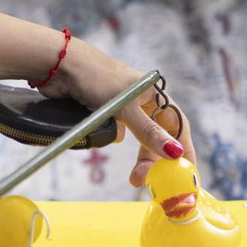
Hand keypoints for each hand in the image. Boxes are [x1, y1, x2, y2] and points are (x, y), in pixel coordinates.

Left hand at [42, 37, 196, 186]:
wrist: (59, 66)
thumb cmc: (97, 77)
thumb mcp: (126, 108)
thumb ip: (149, 132)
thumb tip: (174, 153)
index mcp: (154, 94)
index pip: (177, 125)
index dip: (184, 148)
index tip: (186, 172)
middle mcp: (141, 101)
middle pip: (157, 135)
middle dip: (154, 159)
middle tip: (145, 179)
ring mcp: (122, 107)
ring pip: (138, 136)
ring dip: (138, 154)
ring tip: (133, 175)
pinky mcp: (104, 112)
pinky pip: (117, 132)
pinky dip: (114, 138)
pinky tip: (108, 137)